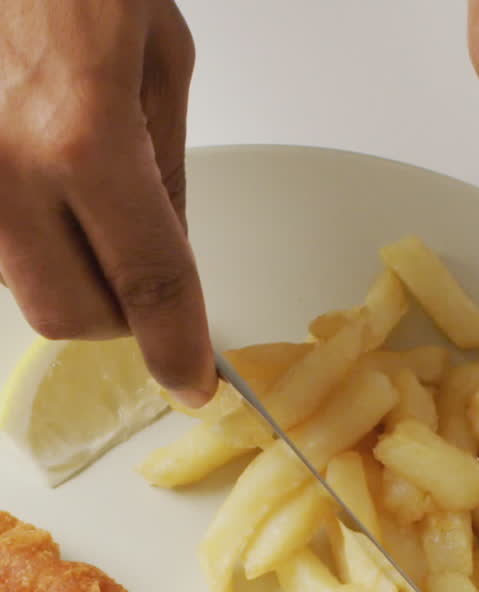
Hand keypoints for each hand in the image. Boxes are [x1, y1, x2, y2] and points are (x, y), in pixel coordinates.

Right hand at [0, 0, 215, 406]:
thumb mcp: (161, 56)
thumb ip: (168, 170)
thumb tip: (173, 249)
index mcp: (84, 136)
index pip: (147, 281)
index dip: (176, 344)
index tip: (192, 381)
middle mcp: (8, 169)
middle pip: (69, 315)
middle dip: (119, 314)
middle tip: (144, 273)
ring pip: (26, 287)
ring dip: (74, 275)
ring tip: (91, 200)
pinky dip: (35, 240)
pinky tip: (52, 184)